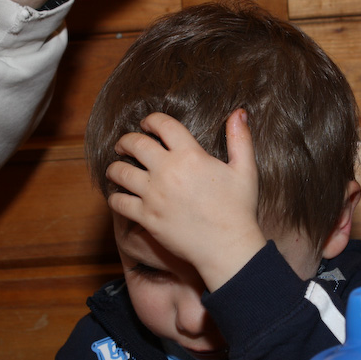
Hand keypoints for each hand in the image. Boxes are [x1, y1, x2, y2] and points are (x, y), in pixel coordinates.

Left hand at [106, 109, 266, 289]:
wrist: (227, 247)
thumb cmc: (238, 209)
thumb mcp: (245, 170)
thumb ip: (240, 139)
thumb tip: (239, 112)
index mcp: (190, 155)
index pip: (163, 125)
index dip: (151, 120)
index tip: (147, 124)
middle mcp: (167, 171)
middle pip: (134, 144)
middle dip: (126, 141)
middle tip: (124, 145)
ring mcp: (154, 195)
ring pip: (120, 172)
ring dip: (115, 167)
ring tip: (116, 168)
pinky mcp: (147, 217)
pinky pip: (119, 202)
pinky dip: (115, 197)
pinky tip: (119, 195)